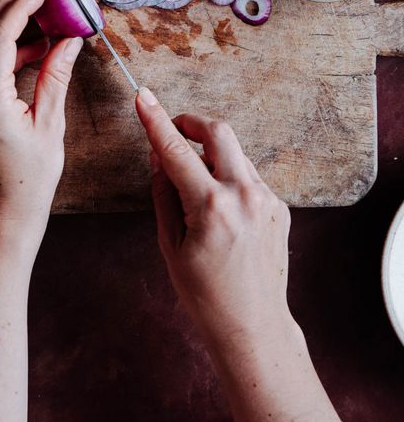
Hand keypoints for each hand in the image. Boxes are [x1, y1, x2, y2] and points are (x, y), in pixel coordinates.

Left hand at [0, 0, 82, 253]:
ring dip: (4, 26)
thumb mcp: (50, 125)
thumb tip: (70, 39)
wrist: (2, 217)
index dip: (21, 7)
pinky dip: (1, 51)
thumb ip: (56, 76)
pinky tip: (31, 49)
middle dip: (7, 6)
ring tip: (40, 16)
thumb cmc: (30, 181)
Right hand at [135, 89, 292, 357]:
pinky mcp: (279, 205)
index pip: (176, 151)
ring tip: (195, 185)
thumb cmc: (204, 292)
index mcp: (211, 207)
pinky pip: (248, 175)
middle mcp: (244, 196)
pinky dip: (228, 176)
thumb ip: (163, 192)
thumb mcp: (170, 244)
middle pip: (218, 132)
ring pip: (235, 153)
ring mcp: (266, 199)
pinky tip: (219, 207)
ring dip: (211, 154)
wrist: (253, 324)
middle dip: (192, 122)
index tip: (143, 97)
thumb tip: (159, 154)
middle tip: (174, 131)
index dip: (156, 120)